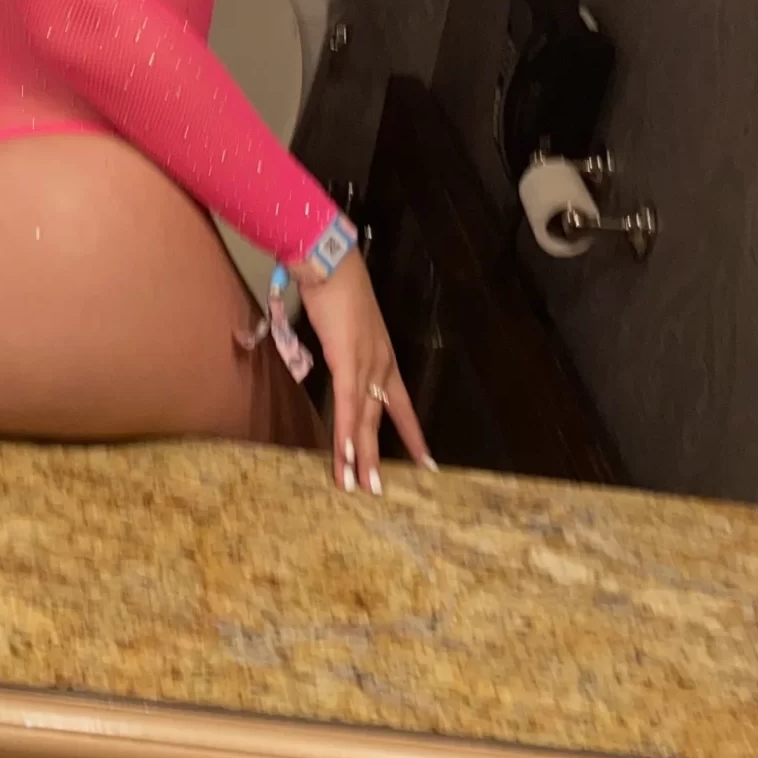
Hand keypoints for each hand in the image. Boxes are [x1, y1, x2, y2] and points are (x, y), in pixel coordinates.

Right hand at [293, 251, 432, 496]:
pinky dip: (345, 435)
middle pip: (378, 420)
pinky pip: (347, 408)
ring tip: (361, 488)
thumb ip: (344, 347)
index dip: (410, 434)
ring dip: (360, 457)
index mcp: (382, 359)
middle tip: (380, 490)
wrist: (332, 267)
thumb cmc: (336, 291)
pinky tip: (346, 457)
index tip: (425, 461)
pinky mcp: (347, 365)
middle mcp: (380, 366)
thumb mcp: (345, 328)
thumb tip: (336, 356)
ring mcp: (365, 367)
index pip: (400, 405)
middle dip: (377, 456)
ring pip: (363, 421)